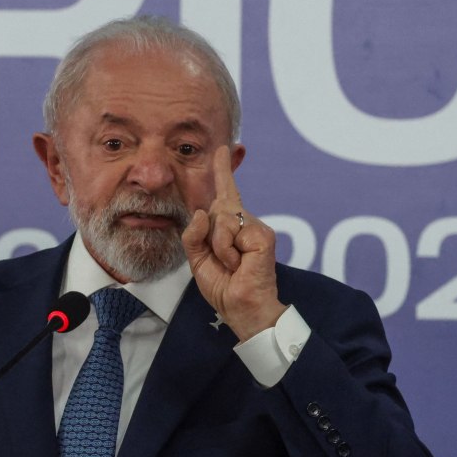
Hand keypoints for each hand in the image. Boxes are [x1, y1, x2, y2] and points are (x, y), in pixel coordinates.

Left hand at [181, 146, 285, 341]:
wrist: (241, 308)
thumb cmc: (224, 287)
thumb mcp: (198, 259)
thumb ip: (194, 235)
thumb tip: (203, 211)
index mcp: (231, 227)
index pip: (225, 193)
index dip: (223, 170)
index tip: (224, 148)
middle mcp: (246, 222)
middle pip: (215, 209)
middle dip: (211, 238)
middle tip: (227, 263)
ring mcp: (257, 227)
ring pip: (220, 220)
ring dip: (219, 248)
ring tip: (232, 265)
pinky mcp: (262, 235)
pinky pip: (230, 232)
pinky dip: (227, 252)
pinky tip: (240, 264)